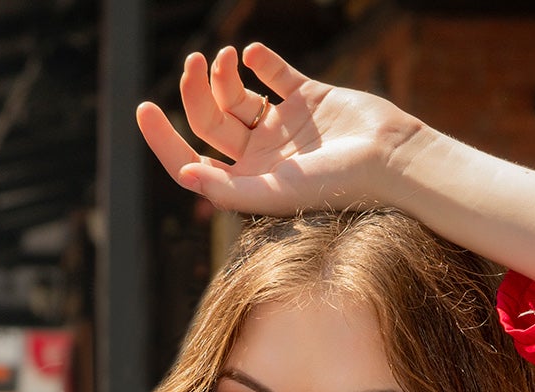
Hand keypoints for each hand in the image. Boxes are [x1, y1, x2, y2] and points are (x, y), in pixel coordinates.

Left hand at [136, 42, 425, 216]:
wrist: (390, 160)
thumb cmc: (337, 185)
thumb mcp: (276, 192)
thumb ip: (228, 188)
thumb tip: (184, 173)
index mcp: (248, 182)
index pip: (192, 163)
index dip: (164, 140)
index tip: (144, 109)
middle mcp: (262, 157)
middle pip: (210, 121)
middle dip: (194, 91)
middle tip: (193, 62)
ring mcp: (284, 127)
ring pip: (236, 96)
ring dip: (223, 74)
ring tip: (229, 56)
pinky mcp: (309, 99)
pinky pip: (275, 75)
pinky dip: (261, 61)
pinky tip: (255, 55)